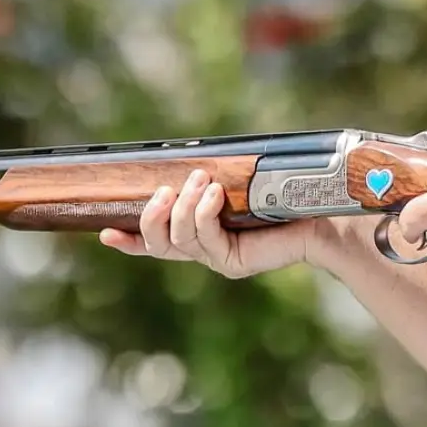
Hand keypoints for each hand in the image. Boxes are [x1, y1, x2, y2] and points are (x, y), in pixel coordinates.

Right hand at [99, 169, 317, 277]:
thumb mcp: (238, 184)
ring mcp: (218, 259)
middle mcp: (205, 251)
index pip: (157, 242)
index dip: (129, 240)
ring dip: (183, 207)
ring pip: (178, 240)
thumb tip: (188, 163)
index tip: (104, 232)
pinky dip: (204, 214)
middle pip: (158, 243)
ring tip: (200, 181)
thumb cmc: (283, 196)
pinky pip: (205, 239)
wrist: (322, 218)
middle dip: (151, 216)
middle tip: (164, 190)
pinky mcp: (234, 262)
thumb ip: (210, 182)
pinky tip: (215, 196)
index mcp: (202, 234)